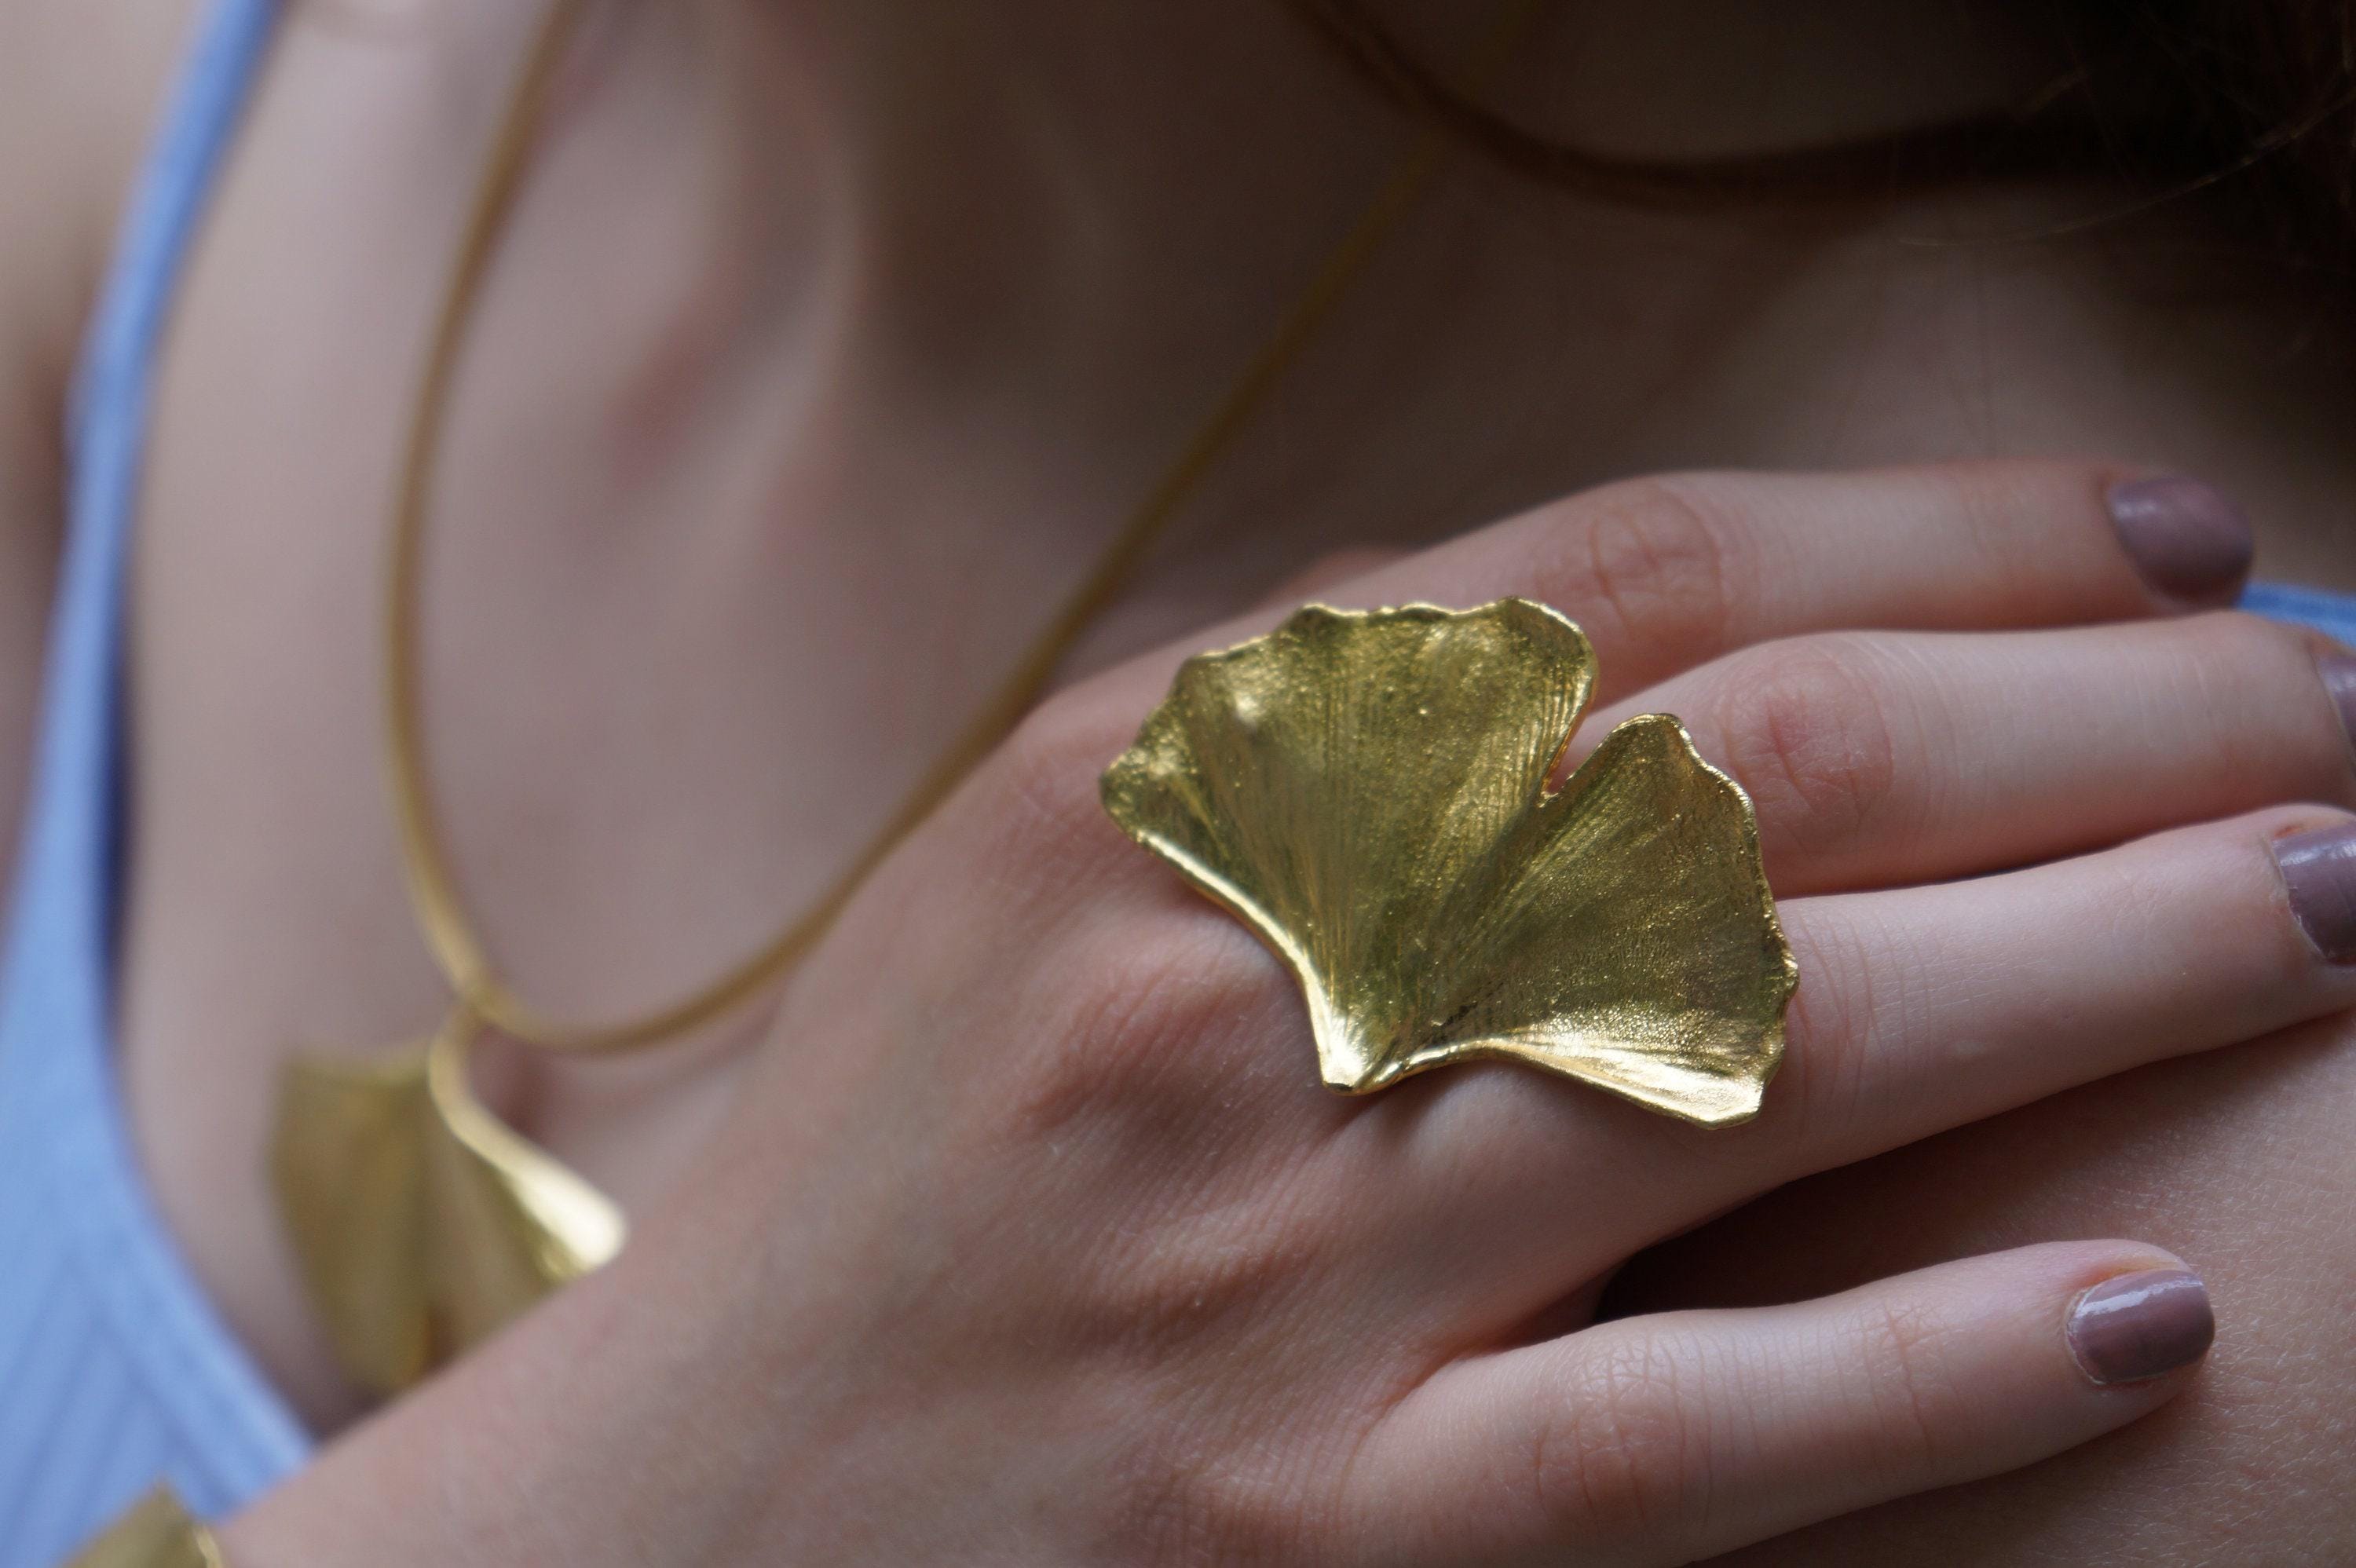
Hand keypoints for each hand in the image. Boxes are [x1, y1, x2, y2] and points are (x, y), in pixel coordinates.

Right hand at [222, 461, 2355, 1565]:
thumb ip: (1311, 719)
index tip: (2156, 545)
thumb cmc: (911, 1155)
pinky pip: (1681, 1438)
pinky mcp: (1322, 1536)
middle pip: (1750, 786)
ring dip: (2100, 972)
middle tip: (2318, 706)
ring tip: (2318, 907)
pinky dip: (1933, 1367)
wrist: (698, 1504)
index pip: (1621, 586)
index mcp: (1147, 784)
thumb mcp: (1047, 858)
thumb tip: (1667, 624)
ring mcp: (1277, 1271)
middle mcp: (1218, 987)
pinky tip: (2137, 1312)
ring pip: (1767, 1069)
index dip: (1938, 536)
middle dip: (2096, 717)